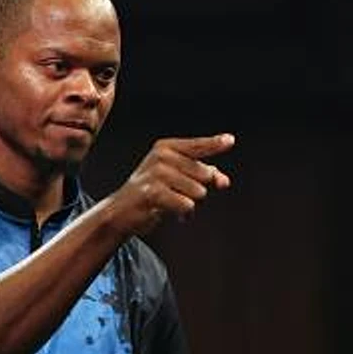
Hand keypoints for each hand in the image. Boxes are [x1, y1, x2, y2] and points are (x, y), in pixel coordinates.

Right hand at [108, 134, 233, 235]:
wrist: (122, 211)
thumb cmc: (153, 192)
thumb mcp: (178, 178)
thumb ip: (203, 175)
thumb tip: (224, 181)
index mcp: (167, 148)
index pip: (198, 146)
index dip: (215, 144)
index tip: (230, 140)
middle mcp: (162, 156)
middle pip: (204, 174)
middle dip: (198, 189)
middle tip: (178, 194)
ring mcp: (157, 173)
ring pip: (198, 192)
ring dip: (190, 203)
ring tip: (171, 203)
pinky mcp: (153, 192)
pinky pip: (187, 205)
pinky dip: (183, 213)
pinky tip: (170, 212)